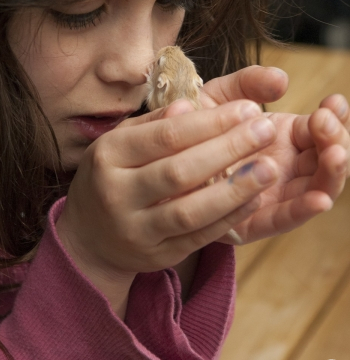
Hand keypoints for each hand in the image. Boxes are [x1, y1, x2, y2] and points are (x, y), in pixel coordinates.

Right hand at [55, 99, 278, 308]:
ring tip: (270, 168)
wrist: (89, 236)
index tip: (247, 108)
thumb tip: (190, 104)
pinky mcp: (156, 256)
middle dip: (228, 149)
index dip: (210, 122)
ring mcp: (136, 229)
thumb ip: (155, 123)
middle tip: (267, 129)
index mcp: (108, 155)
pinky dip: (229, 218)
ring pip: (190, 211)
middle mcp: (116, 194)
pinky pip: (198, 238)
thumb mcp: (121, 141)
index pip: (165, 136)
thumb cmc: (112, 174)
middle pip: (179, 172)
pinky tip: (255, 200)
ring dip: (234, 190)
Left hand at [199, 66, 349, 243]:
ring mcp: (272, 195)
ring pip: (315, 189)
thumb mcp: (219, 97)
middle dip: (335, 140)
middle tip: (326, 121)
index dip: (334, 116)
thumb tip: (281, 79)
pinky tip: (319, 200)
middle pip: (326, 159)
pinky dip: (302, 211)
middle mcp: (284, 167)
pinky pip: (282, 219)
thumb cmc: (192, 126)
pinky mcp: (251, 222)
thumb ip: (246, 83)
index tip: (333, 101)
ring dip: (331, 173)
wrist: (157, 164)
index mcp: (284, 137)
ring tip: (335, 153)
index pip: (321, 129)